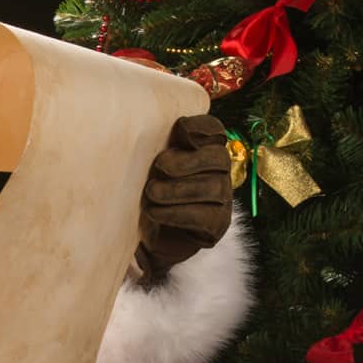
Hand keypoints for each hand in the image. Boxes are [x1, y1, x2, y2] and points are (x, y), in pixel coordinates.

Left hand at [137, 114, 233, 285]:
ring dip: (178, 189)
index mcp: (204, 150)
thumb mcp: (147, 167)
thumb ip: (153, 146)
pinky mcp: (217, 225)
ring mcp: (222, 199)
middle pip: (218, 157)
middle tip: (159, 166)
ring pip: (213, 187)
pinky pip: (204, 216)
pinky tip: (154, 212)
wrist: (151, 239)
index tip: (180, 128)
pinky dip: (176, 213)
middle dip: (188, 160)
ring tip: (151, 193)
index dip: (202, 126)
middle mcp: (219, 171)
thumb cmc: (148, 195)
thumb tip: (140, 123)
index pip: (215, 130)